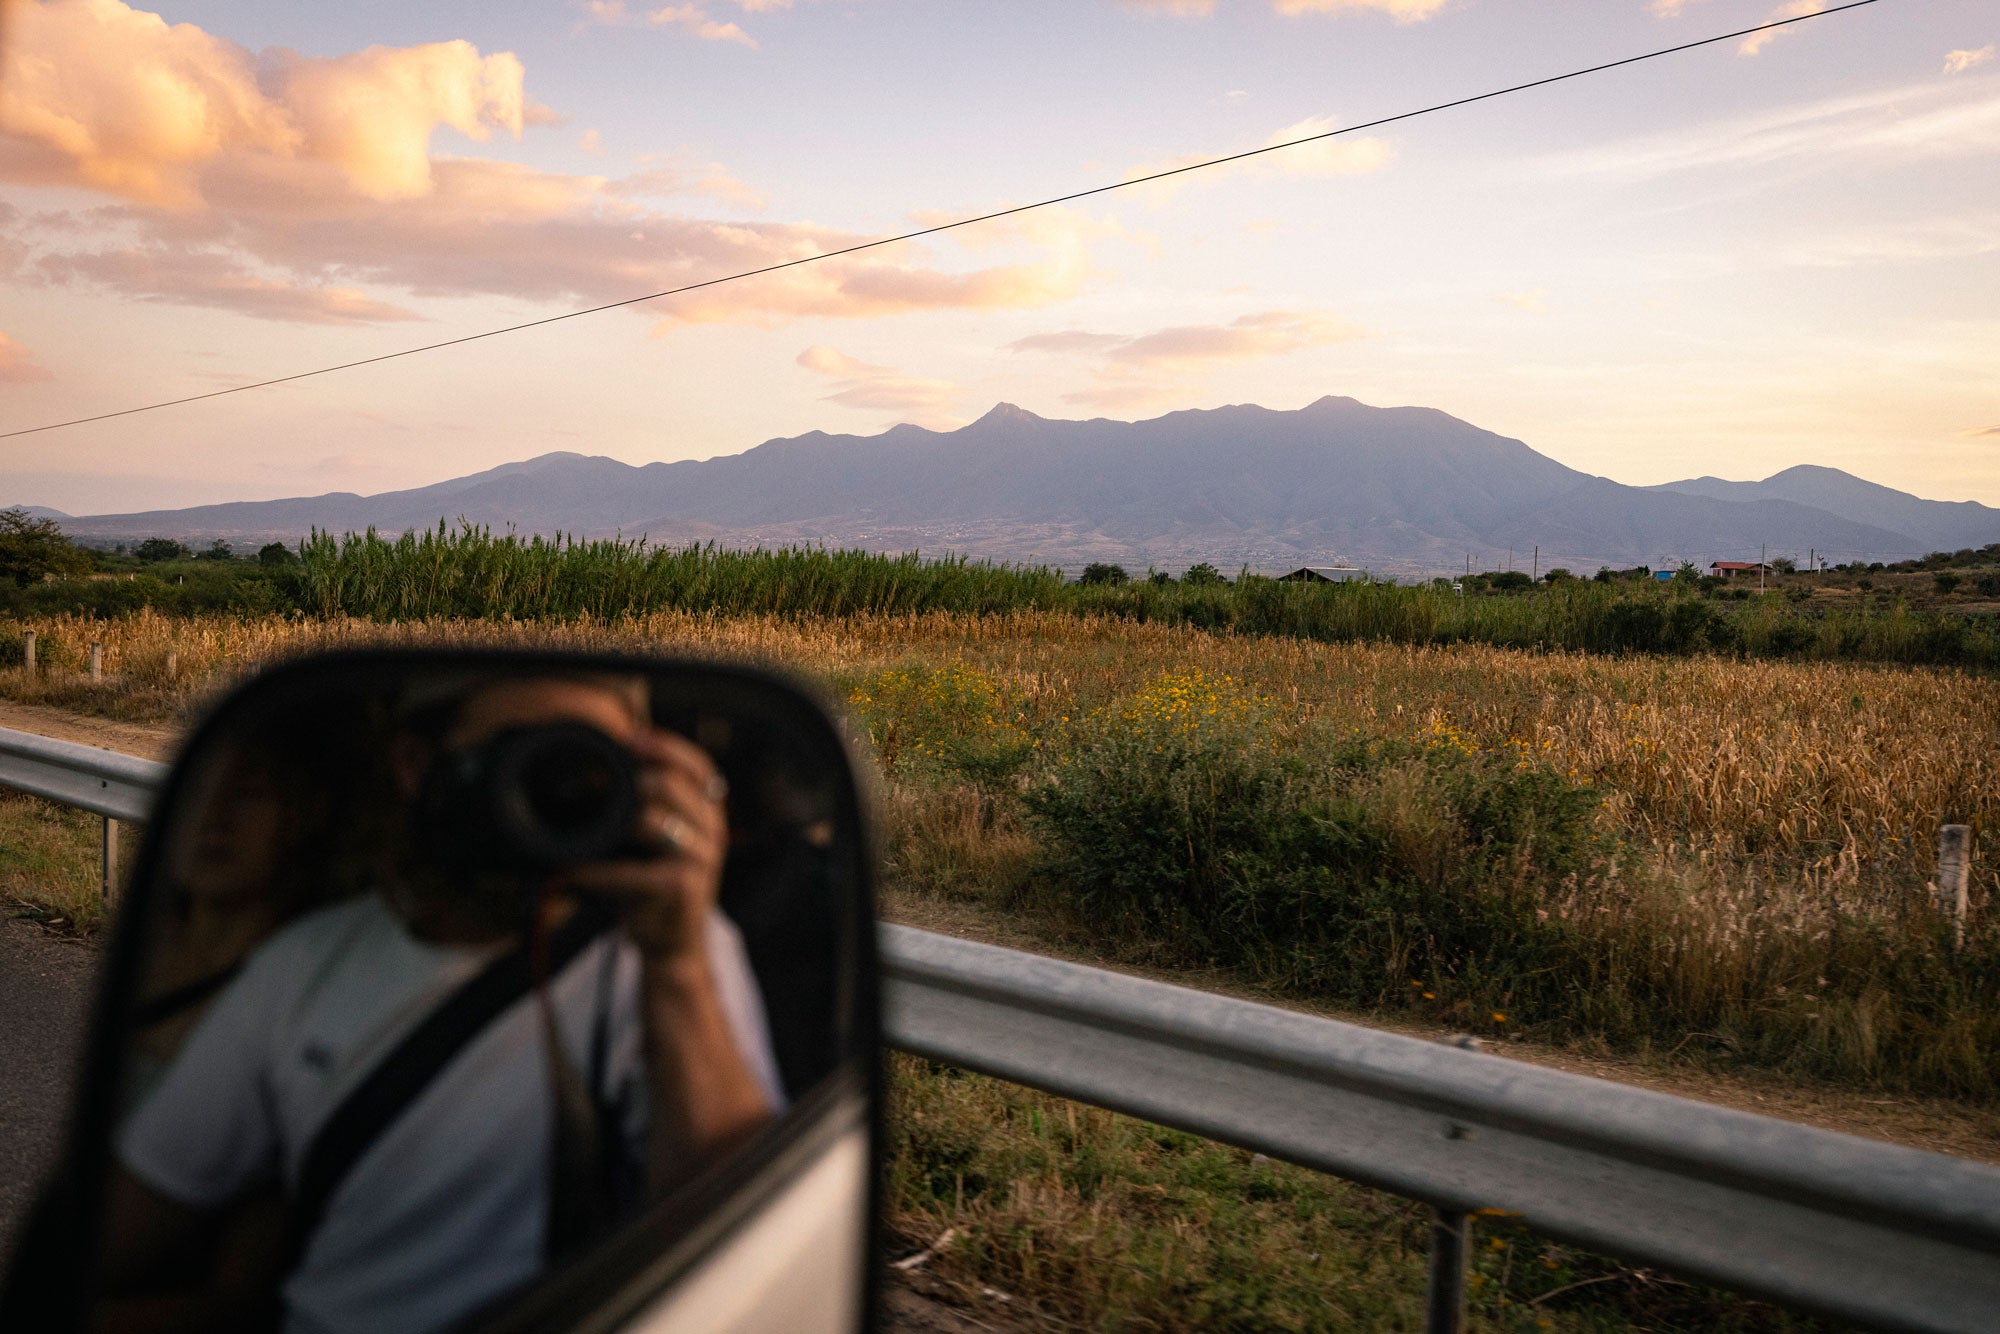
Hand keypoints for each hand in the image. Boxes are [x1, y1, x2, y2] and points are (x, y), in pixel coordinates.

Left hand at [553, 728, 726, 965]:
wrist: (674, 944)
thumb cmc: (653, 884)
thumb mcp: (658, 840)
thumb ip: (643, 805)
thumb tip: (595, 769)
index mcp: (708, 811)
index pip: (699, 766)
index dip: (667, 746)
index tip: (632, 736)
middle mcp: (712, 830)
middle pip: (670, 785)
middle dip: (630, 781)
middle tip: (593, 788)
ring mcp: (701, 859)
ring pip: (650, 822)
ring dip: (608, 823)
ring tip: (577, 828)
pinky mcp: (682, 888)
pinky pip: (630, 871)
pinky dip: (596, 871)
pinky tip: (571, 871)